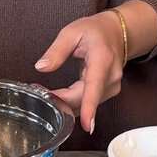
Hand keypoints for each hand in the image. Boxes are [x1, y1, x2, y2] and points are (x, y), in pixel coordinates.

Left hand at [36, 11, 125, 133]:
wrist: (117, 32)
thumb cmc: (95, 31)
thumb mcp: (71, 32)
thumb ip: (56, 51)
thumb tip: (41, 67)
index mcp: (102, 60)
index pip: (95, 87)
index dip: (89, 107)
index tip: (86, 124)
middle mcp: (111, 77)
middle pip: (84, 99)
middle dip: (61, 101)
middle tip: (38, 92)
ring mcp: (112, 86)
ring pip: (85, 103)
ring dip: (65, 102)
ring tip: (47, 92)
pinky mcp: (108, 92)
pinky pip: (87, 102)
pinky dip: (72, 101)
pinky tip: (59, 96)